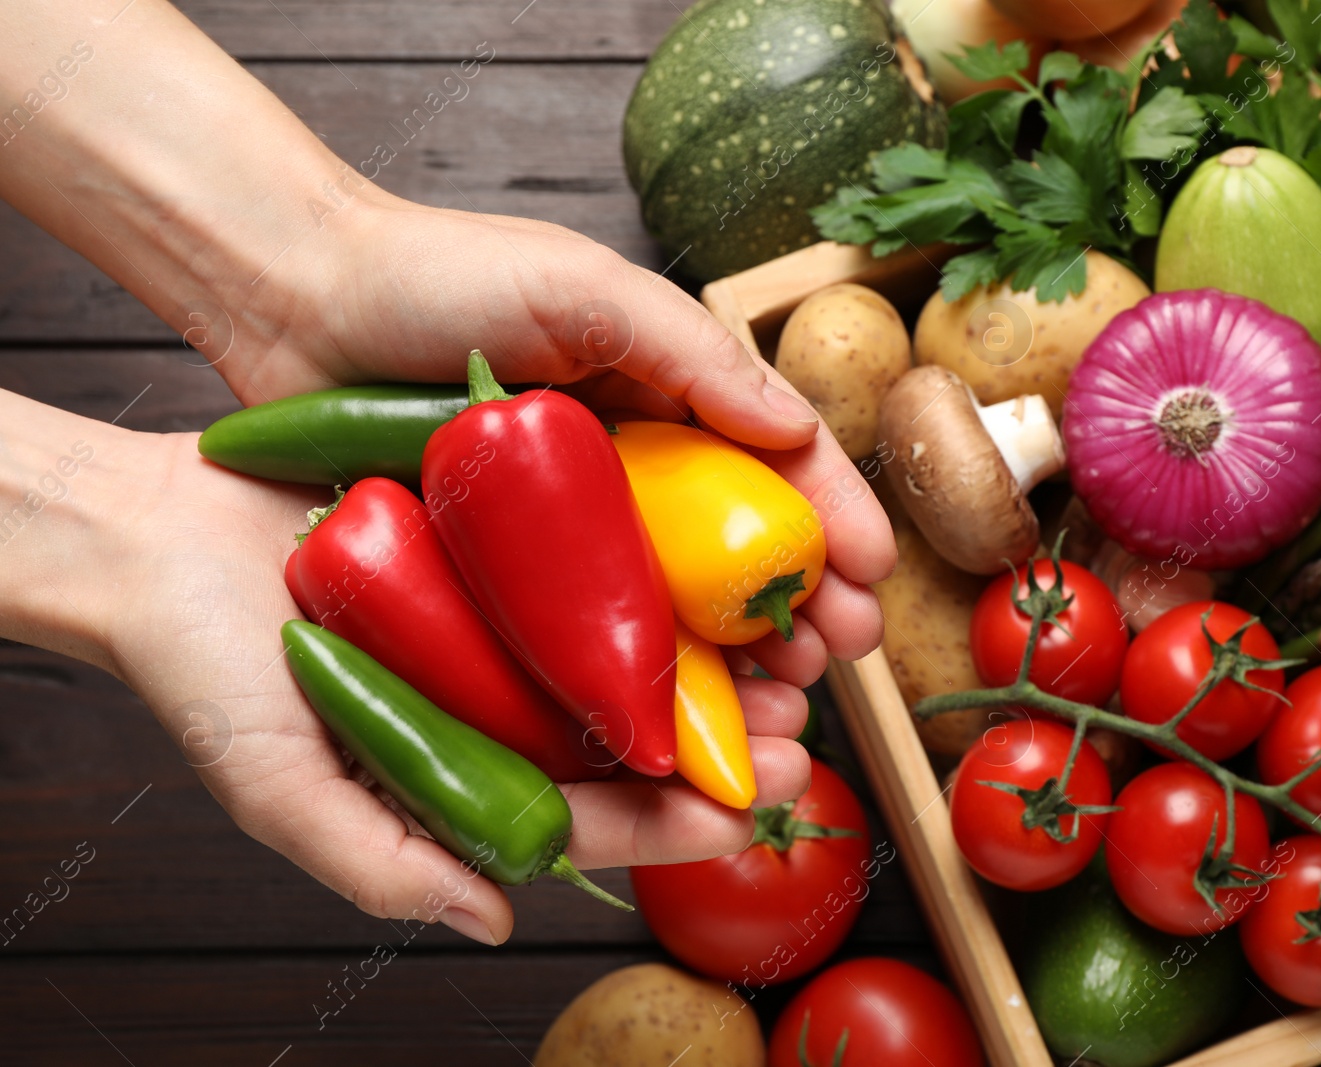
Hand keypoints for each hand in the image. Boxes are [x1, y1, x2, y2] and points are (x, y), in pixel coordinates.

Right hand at [75, 422, 827, 944]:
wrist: (153, 536)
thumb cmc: (201, 670)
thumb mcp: (280, 787)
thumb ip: (384, 862)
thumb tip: (493, 925)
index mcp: (467, 774)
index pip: (591, 818)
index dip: (674, 824)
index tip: (748, 818)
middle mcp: (500, 704)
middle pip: (633, 740)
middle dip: (722, 752)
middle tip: (800, 745)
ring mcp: (506, 625)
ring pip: (633, 657)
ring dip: (714, 667)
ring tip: (787, 670)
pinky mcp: (502, 545)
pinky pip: (594, 566)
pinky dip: (659, 576)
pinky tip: (715, 573)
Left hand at [216, 195, 895, 686]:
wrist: (295, 302)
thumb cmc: (438, 272)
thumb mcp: (585, 288)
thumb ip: (694, 350)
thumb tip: (797, 429)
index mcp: (665, 395)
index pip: (777, 462)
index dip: (836, 518)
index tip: (875, 575)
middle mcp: (630, 467)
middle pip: (741, 551)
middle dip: (804, 607)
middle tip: (839, 658)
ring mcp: (569, 527)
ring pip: (678, 609)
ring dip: (743, 662)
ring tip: (784, 704)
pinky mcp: (506, 576)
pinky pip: (588, 633)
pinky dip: (645, 678)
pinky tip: (682, 717)